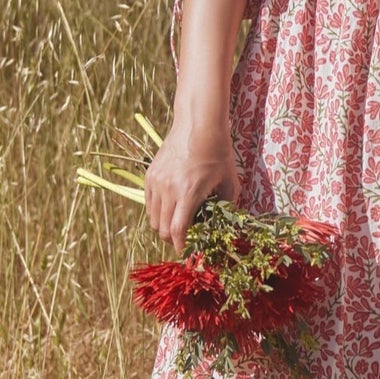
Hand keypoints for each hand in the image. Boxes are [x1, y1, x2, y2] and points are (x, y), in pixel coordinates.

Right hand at [144, 116, 239, 254]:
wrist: (198, 125)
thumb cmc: (218, 153)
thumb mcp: (230, 182)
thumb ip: (227, 206)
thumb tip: (223, 225)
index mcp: (189, 193)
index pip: (178, 230)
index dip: (181, 246)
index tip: (186, 253)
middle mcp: (168, 189)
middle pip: (162, 229)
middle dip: (173, 240)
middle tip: (184, 240)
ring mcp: (156, 182)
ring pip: (153, 219)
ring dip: (164, 227)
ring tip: (177, 225)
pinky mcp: (150, 175)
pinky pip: (149, 204)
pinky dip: (157, 212)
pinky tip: (170, 209)